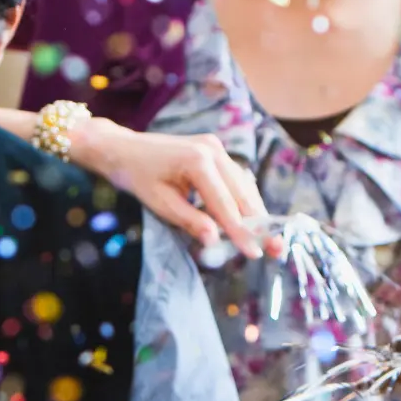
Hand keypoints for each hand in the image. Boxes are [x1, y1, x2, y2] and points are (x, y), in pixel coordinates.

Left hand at [77, 119, 272, 257]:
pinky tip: (250, 220)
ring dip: (255, 212)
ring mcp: (216, 147)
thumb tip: (214, 240)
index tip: (255, 254)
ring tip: (269, 239)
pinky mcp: (214, 149)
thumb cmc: (136, 177)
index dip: (241, 232)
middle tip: (277, 250)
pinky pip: (235, 178)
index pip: (225, 205)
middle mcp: (213, 150)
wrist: (123, 149)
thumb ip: (189, 220)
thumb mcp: (159, 203)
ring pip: (244, 185)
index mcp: (197, 161)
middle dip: (260, 224)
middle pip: (243, 194)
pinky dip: (242, 199)